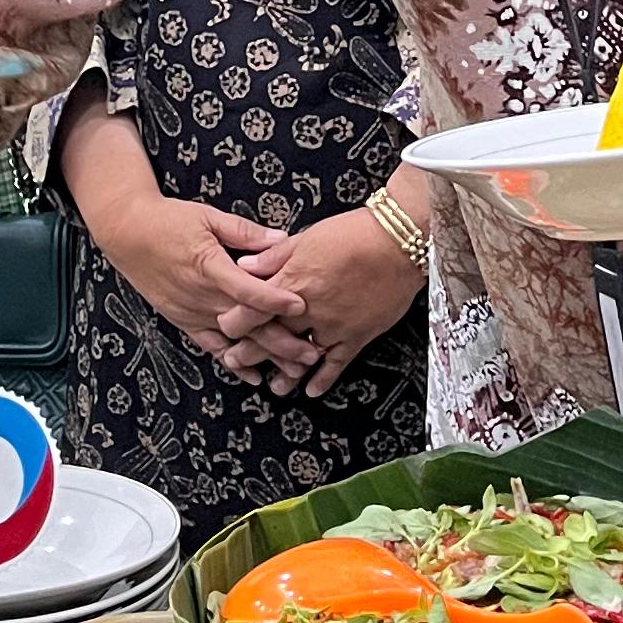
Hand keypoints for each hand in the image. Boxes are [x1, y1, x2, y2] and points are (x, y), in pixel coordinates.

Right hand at [93, 190, 317, 379]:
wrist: (127, 233)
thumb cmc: (169, 220)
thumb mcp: (208, 216)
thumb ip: (245, 232)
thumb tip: (281, 239)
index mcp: (210, 266)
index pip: (248, 290)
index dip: (276, 299)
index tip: (302, 305)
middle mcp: (203, 296)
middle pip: (248, 324)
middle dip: (282, 341)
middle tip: (312, 354)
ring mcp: (192, 312)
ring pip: (234, 341)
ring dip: (265, 357)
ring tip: (294, 372)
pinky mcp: (184, 321)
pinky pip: (211, 347)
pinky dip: (233, 362)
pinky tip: (254, 376)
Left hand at [220, 208, 426, 399]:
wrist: (398, 241)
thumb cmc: (353, 232)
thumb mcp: (307, 237)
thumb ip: (273, 256)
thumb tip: (245, 265)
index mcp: (293, 281)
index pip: (254, 307)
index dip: (236, 320)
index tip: (224, 327)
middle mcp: (310, 308)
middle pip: (273, 335)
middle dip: (251, 351)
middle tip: (234, 361)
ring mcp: (334, 325)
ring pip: (302, 356)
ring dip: (286, 373)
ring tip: (273, 385)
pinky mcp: (357, 335)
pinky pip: (337, 362)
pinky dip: (324, 378)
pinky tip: (313, 389)